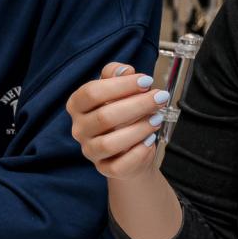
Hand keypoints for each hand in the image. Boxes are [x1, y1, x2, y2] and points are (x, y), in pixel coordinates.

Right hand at [67, 62, 167, 178]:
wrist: (128, 147)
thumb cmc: (122, 114)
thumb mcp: (118, 90)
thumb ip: (117, 75)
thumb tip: (125, 70)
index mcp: (77, 105)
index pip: (92, 93)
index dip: (121, 85)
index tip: (147, 81)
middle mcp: (79, 128)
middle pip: (104, 117)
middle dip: (138, 105)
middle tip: (160, 97)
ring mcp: (89, 150)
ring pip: (110, 143)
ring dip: (139, 129)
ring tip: (157, 119)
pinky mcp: (103, 168)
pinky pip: (120, 165)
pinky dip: (139, 153)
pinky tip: (150, 141)